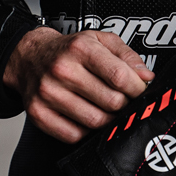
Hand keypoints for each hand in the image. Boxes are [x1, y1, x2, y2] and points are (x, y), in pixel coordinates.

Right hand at [2, 27, 153, 143]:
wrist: (29, 57)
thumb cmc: (68, 50)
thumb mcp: (99, 39)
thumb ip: (127, 55)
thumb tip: (146, 77)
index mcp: (80, 48)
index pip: (119, 77)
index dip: (137, 89)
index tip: (139, 91)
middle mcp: (62, 70)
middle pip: (111, 102)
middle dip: (124, 104)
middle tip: (121, 100)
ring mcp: (48, 93)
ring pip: (95, 121)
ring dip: (107, 120)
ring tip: (105, 109)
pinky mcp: (39, 113)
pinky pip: (74, 135)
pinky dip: (85, 131)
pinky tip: (85, 117)